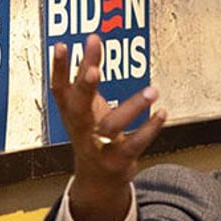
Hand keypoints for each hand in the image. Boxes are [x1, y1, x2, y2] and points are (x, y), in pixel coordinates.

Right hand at [51, 34, 165, 220]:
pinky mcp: (117, 160)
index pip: (58, 88)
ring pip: (111, 127)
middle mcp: (80, 130)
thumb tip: (92, 39)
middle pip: (78, 108)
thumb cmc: (92, 134)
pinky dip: (149, 129)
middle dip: (84, 88)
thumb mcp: (86, 107)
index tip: (62, 45)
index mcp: (70, 113)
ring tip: (152, 90)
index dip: (58, 69)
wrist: (97, 180)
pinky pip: (134, 144)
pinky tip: (162, 112)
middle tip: (94, 70)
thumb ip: (87, 76)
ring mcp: (98, 147)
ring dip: (132, 107)